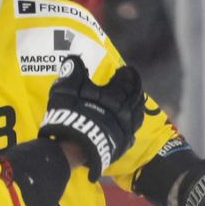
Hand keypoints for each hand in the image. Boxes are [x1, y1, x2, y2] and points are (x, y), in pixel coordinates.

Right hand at [38, 56, 143, 181]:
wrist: (75, 147)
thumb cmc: (71, 114)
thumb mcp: (67, 88)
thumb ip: (73, 72)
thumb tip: (75, 58)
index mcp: (116, 94)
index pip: (127, 80)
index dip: (127, 73)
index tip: (125, 70)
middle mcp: (126, 110)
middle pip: (136, 97)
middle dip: (134, 88)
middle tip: (132, 83)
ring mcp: (126, 129)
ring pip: (137, 115)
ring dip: (136, 106)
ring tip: (132, 102)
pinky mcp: (122, 144)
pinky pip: (131, 133)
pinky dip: (131, 126)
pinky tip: (127, 125)